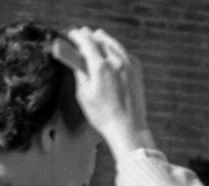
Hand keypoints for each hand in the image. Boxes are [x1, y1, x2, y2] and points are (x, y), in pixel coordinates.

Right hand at [51, 28, 153, 160]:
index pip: (85, 41)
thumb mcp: (84, 95)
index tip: (71, 33)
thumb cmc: (103, 116)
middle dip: (88, 35)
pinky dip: (114, 48)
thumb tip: (76, 58)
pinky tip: (109, 52)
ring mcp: (128, 62)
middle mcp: (116, 61)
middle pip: (99, 37)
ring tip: (94, 39)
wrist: (128, 128)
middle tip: (80, 36)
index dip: (76, 35)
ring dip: (101, 39)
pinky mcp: (136, 68)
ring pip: (112, 42)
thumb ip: (80, 72)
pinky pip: (123, 50)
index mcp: (100, 67)